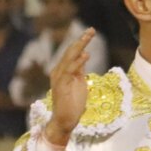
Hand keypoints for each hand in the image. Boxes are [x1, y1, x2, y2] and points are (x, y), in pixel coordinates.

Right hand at [43, 28, 97, 144]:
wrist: (65, 120)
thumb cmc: (72, 104)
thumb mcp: (79, 82)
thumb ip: (79, 70)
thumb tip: (84, 55)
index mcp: (63, 70)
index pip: (72, 52)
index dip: (81, 41)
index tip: (91, 31)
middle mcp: (58, 71)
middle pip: (70, 52)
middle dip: (81, 40)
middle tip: (91, 29)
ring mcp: (59, 78)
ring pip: (69, 58)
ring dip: (79, 46)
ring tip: (88, 36)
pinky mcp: (61, 85)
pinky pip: (69, 71)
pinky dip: (77, 62)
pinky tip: (85, 55)